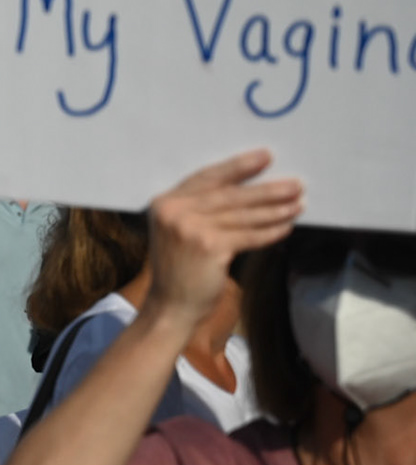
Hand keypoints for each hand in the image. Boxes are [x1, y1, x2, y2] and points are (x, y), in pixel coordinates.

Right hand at [144, 150, 301, 327]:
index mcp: (164, 202)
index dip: (238, 167)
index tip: (265, 157)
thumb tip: (249, 193)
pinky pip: (247, 236)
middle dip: (266, 189)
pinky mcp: (209, 247)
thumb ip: (201, 211)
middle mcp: (174, 211)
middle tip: (296, 184)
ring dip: (275, 209)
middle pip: (229, 194)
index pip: (207, 178)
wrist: (170, 307)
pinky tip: (286, 227)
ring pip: (242, 215)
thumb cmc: (180, 270)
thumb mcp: (180, 232)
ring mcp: (190, 229)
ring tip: (299, 203)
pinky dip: (269, 232)